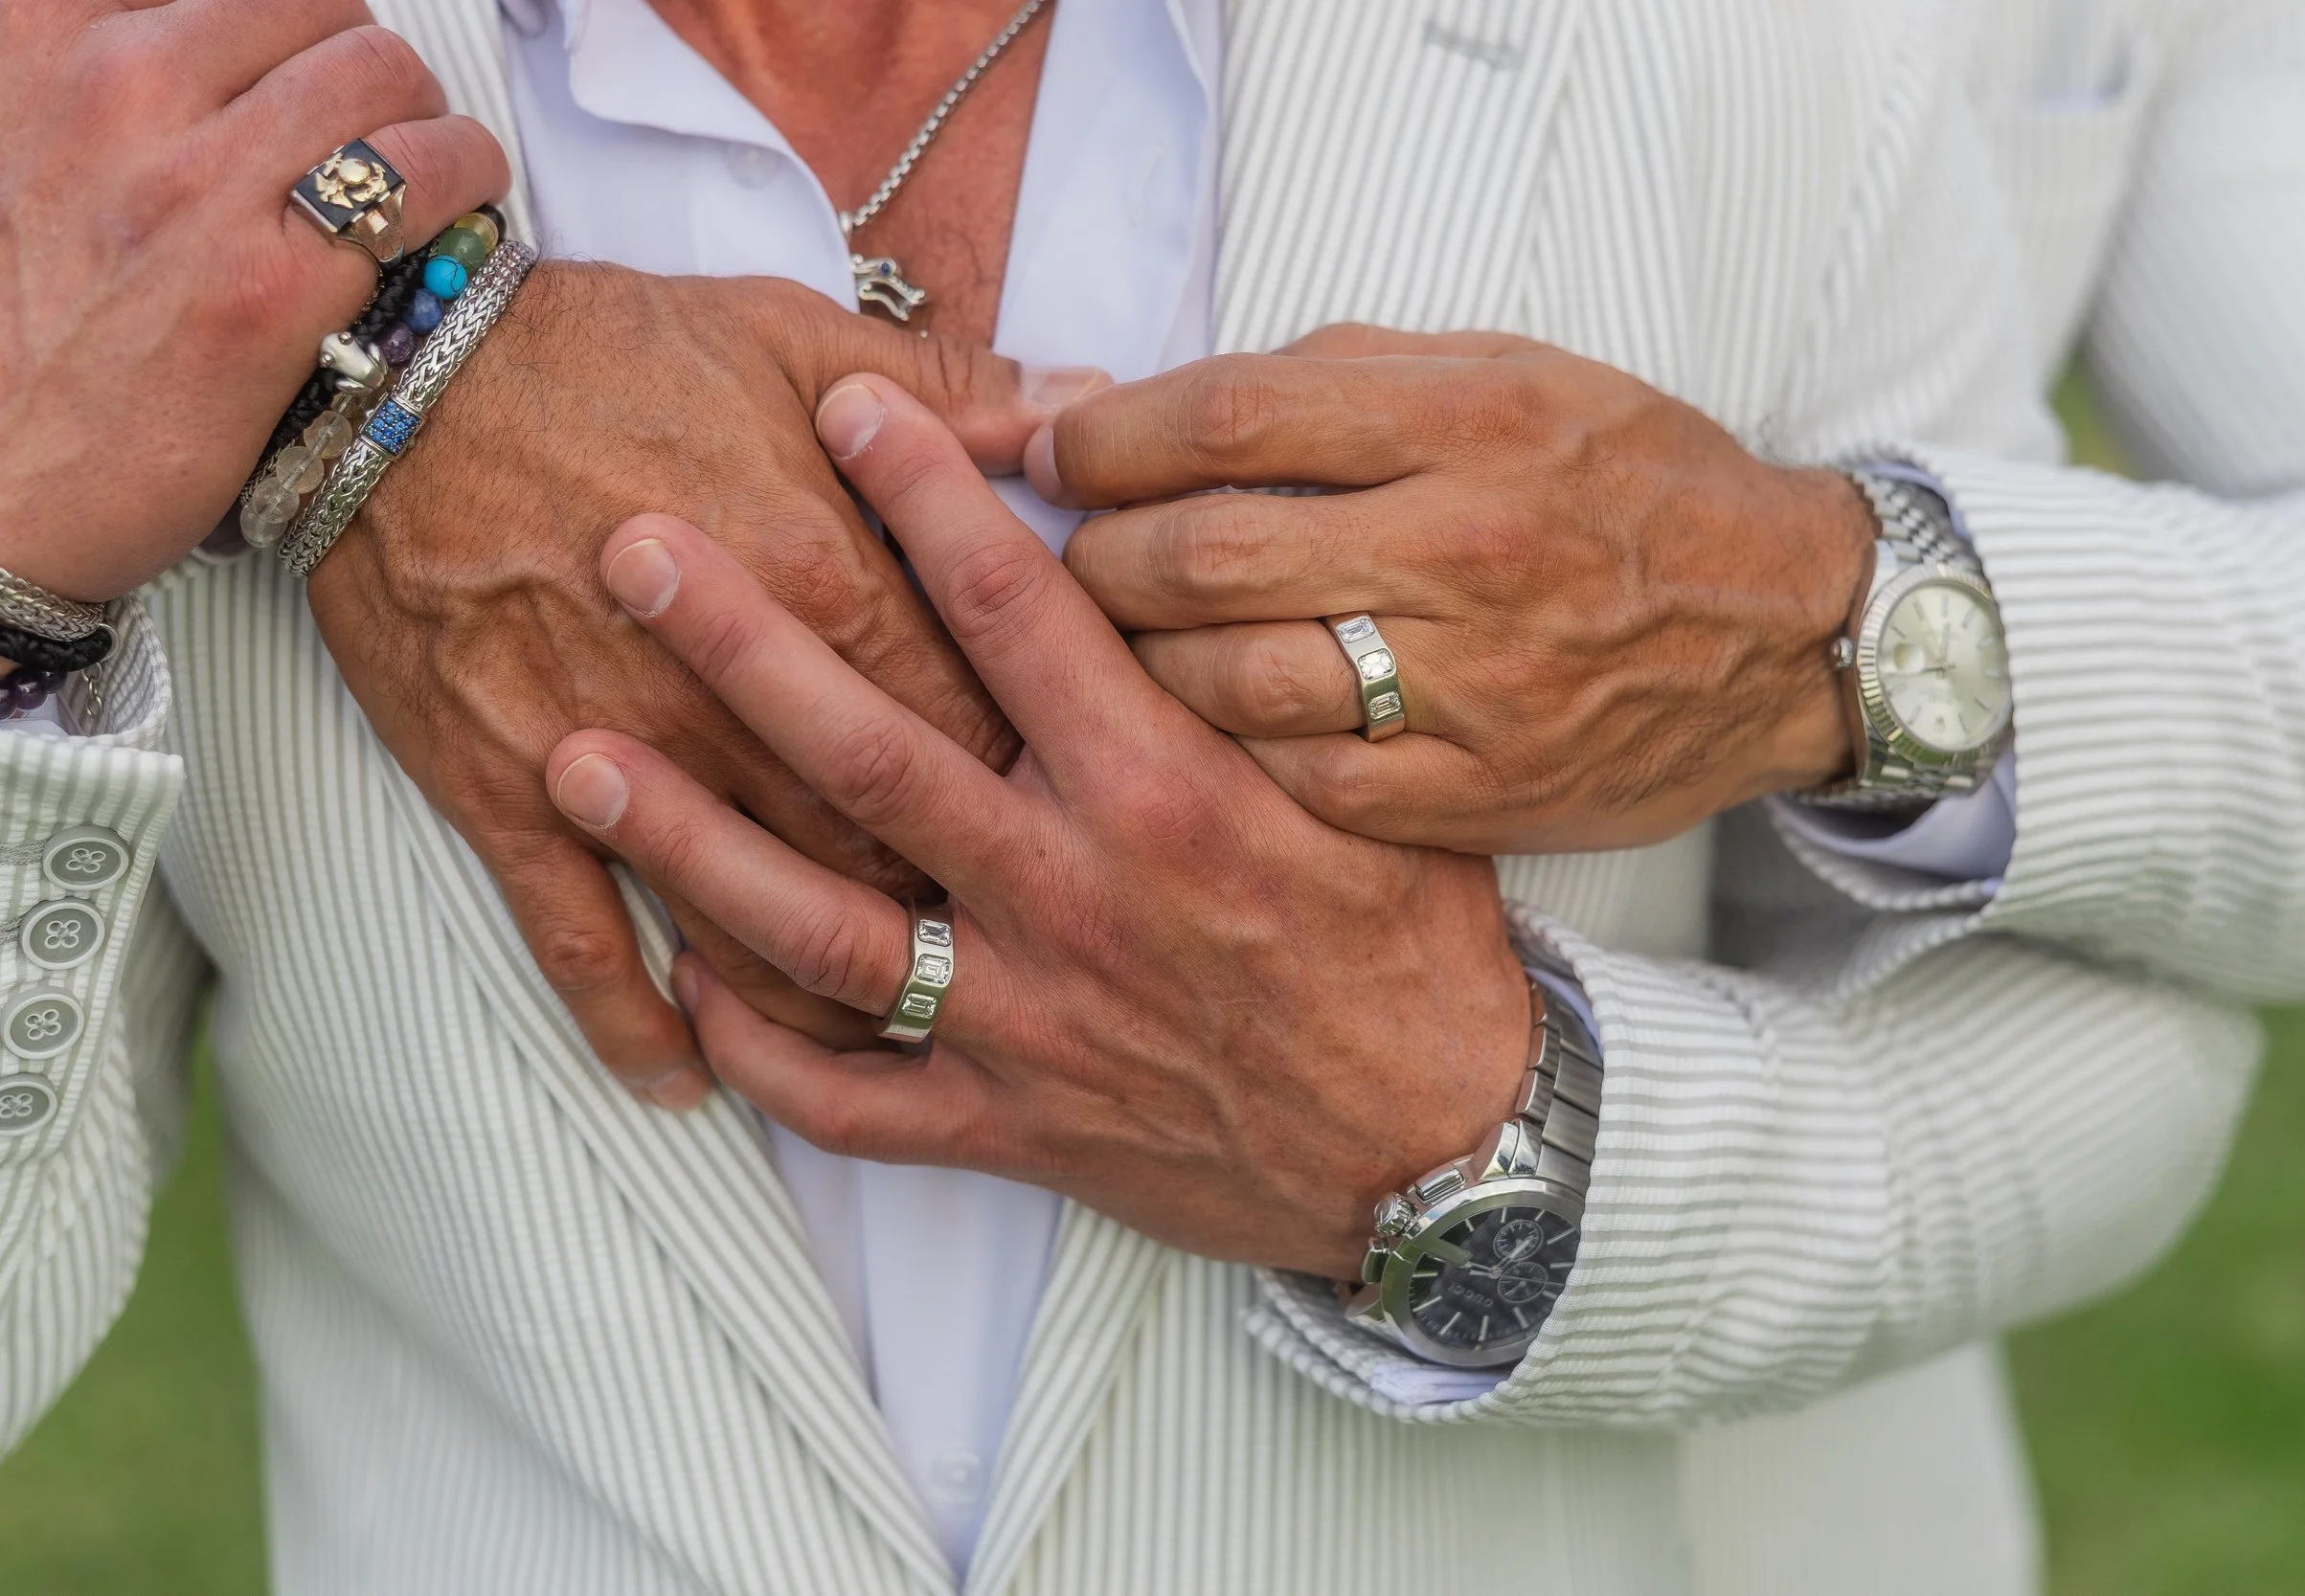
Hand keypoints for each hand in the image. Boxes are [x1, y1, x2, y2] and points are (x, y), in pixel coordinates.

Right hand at [0, 0, 506, 599]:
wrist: (7, 486)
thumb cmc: (34, 332)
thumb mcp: (40, 153)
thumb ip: (126, 80)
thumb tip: (242, 43)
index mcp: (45, 42)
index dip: (289, 27)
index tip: (306, 68)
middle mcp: (115, 90)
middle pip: (319, 9)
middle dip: (366, 70)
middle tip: (376, 130)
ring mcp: (197, 184)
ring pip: (383, 73)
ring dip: (426, 120)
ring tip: (426, 170)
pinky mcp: (272, 283)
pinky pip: (425, 176)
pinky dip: (465, 181)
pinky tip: (458, 210)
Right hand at [309, 261, 1102, 1106]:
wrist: (390, 375)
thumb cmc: (605, 349)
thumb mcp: (792, 336)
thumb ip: (952, 391)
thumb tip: (1084, 407)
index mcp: (827, 584)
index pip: (970, 724)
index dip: (1028, 779)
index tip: (1064, 814)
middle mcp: (739, 700)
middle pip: (884, 843)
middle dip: (951, 902)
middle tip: (1003, 945)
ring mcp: (621, 760)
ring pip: (755, 924)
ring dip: (823, 994)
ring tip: (879, 1033)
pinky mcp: (508, 796)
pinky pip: (581, 940)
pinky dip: (632, 1021)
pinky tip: (682, 1078)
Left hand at [544, 377, 1530, 1277]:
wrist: (1445, 1152)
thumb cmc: (1412, 950)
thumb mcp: (1355, 784)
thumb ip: (1237, 674)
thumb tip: (1149, 549)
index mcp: (1165, 789)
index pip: (1016, 609)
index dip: (920, 493)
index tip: (839, 407)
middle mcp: (1073, 893)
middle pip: (870, 748)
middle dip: (737, 642)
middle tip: (630, 550)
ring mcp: (1029, 1019)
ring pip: (816, 927)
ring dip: (684, 842)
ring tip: (572, 765)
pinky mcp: (1012, 1124)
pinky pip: (853, 1098)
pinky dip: (758, 1051)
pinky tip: (682, 990)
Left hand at [1034, 326, 1877, 854]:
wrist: (1787, 632)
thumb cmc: (1637, 487)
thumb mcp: (1516, 376)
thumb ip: (1348, 377)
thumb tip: (1174, 398)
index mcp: (1475, 423)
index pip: (1233, 416)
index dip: (1113, 437)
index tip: (1062, 453)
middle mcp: (1473, 551)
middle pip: (1209, 557)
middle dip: (1100, 560)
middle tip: (1072, 560)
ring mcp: (1478, 685)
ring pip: (1238, 684)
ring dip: (1144, 666)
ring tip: (1120, 648)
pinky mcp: (1484, 791)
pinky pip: (1307, 782)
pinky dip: (1235, 757)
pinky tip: (1210, 733)